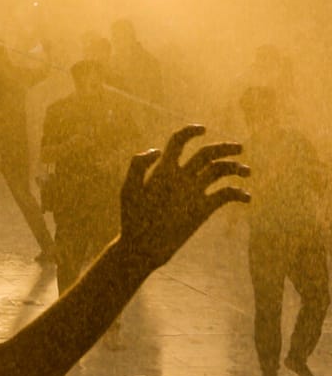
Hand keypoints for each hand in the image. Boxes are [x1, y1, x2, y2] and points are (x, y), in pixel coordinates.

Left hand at [118, 125, 249, 268]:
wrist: (142, 246)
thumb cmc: (132, 218)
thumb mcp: (129, 190)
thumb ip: (138, 165)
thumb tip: (159, 150)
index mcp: (164, 169)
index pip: (179, 142)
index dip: (190, 132)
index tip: (203, 130)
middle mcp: (181, 177)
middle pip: (206, 154)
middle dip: (223, 148)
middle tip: (240, 149)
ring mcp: (194, 192)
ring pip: (218, 172)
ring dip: (235, 168)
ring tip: (246, 171)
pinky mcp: (203, 209)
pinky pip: (224, 196)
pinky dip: (237, 193)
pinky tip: (245, 197)